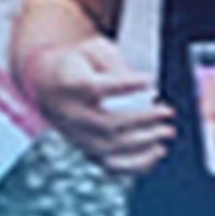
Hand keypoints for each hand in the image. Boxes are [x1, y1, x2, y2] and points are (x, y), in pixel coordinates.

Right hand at [22, 27, 179, 176]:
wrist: (47, 85)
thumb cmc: (77, 64)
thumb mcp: (92, 50)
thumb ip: (115, 63)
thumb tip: (145, 87)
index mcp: (70, 86)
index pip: (97, 88)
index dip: (126, 85)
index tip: (151, 80)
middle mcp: (71, 115)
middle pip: (106, 123)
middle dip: (142, 120)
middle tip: (167, 111)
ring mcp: (77, 137)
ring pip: (108, 150)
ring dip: (143, 145)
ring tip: (166, 133)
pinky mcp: (85, 150)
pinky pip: (110, 165)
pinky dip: (136, 165)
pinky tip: (156, 153)